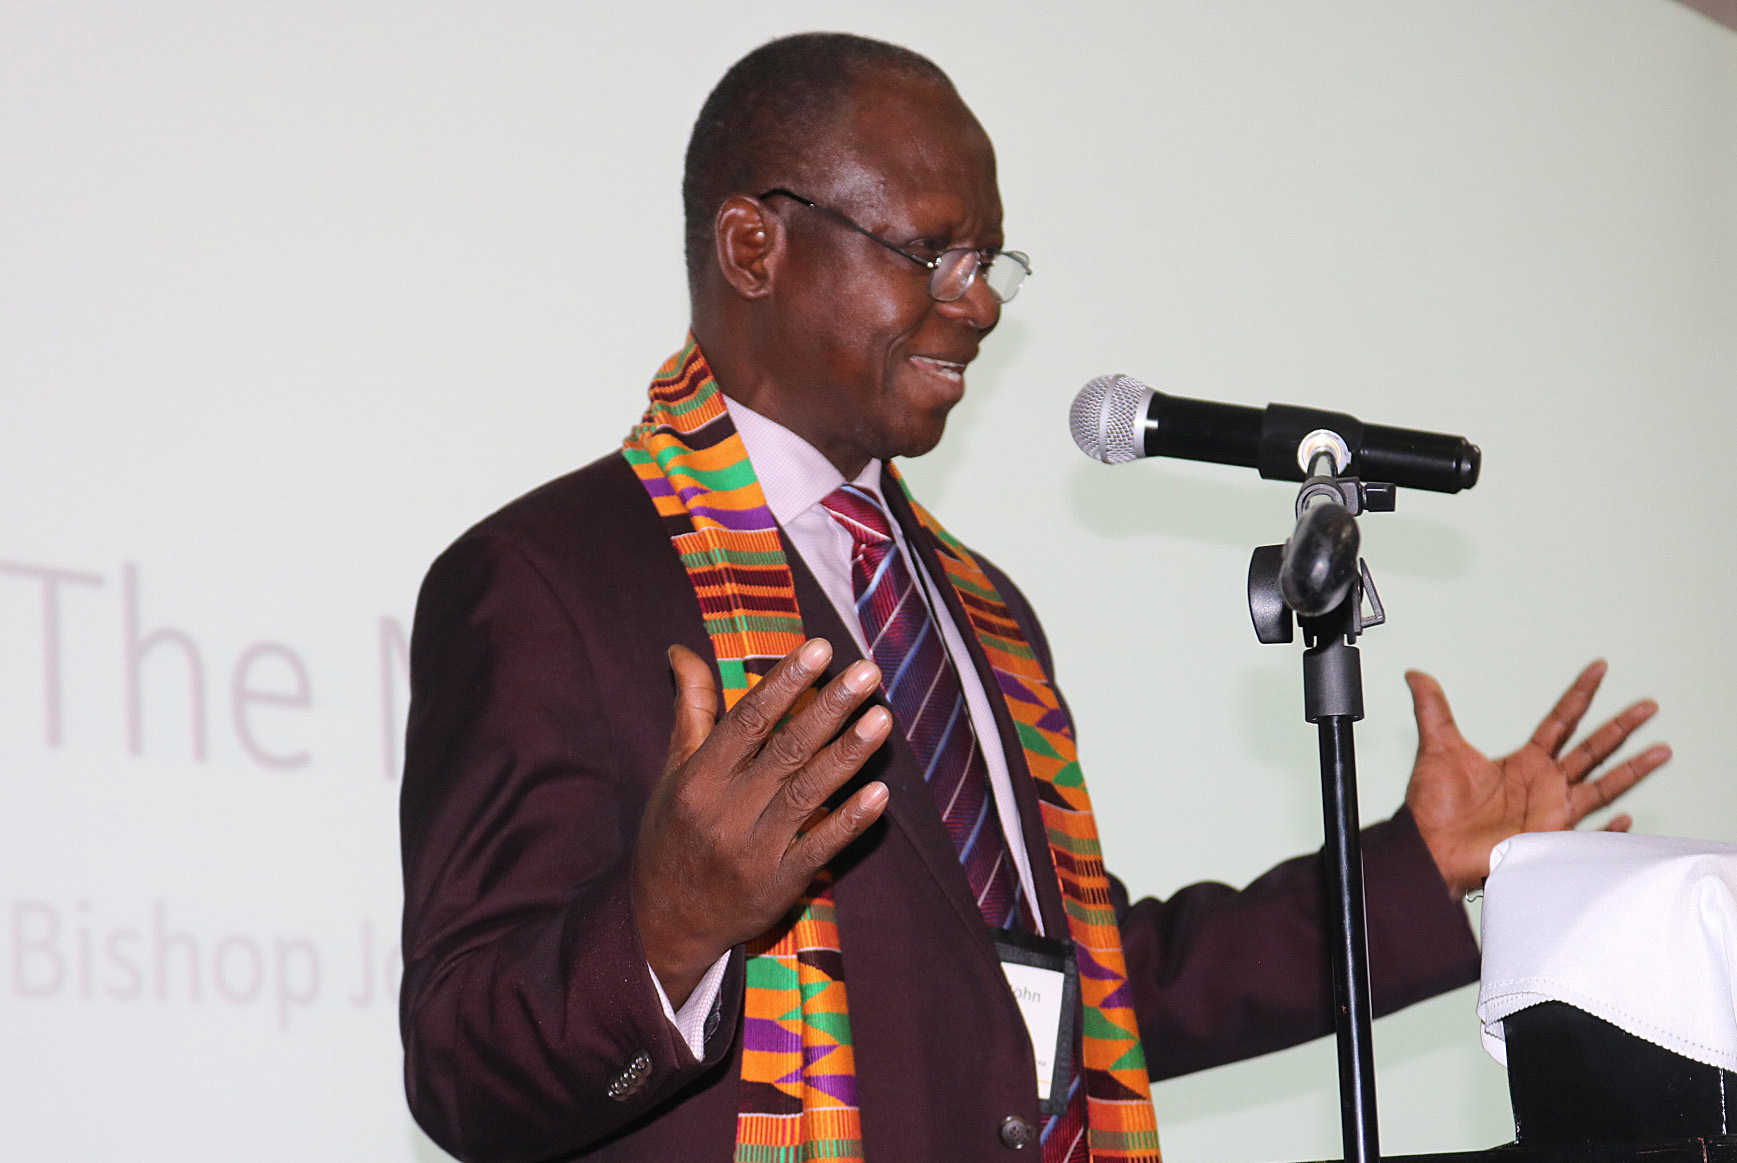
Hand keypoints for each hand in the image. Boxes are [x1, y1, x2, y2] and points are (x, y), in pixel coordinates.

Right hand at [631, 639, 891, 1006]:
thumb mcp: (674, 771)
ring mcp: (754, 850)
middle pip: (786, 750)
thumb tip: (681, 649)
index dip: (785, 681)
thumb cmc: (674, 833)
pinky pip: (820, 848)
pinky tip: (880, 793)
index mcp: (699, 778)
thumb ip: (691, 710)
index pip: (749, 719)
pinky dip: (850, 821)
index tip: (819, 647)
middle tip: (868, 672)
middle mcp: (726, 811)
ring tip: (882, 717)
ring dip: (848, 755)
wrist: (664, 923)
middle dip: (830, 707)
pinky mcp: (779, 885)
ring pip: (808, 793)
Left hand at [1404, 660, 1671, 897]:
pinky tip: (1628, 819)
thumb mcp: (1436, 748)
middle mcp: (1544, 784)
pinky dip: (1608, 830)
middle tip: (1648, 705)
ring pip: (1603, 786)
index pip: (1561, 720)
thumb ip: (1433, 710)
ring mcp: (1551, 812)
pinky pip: (1588, 835)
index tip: (1599, 669)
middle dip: (1621, 726)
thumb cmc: (1434, 807)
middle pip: (1593, 748)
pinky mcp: (1548, 840)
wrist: (1429, 847)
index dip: (1580, 694)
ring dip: (1632, 770)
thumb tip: (1417, 675)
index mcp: (1525, 762)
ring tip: (1661, 750)